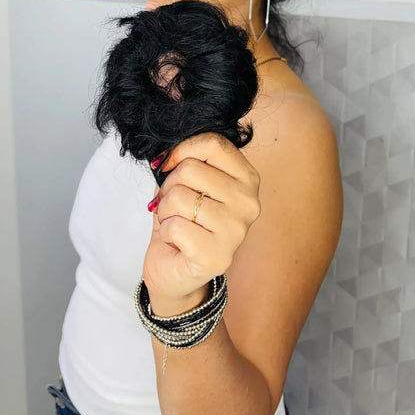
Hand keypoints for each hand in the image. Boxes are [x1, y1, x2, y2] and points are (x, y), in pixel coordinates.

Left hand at [143, 133, 260, 313]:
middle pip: (191, 169)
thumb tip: (165, 154)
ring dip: (165, 211)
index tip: (169, 164)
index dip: (183, 149)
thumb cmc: (182, 221)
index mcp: (247, 179)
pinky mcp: (217, 256)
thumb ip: (183, 162)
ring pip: (179, 197)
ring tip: (176, 223)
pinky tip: (177, 243)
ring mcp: (236, 231)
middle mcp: (249, 203)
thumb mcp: (185, 183)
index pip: (215, 143)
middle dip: (169, 186)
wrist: (175, 271)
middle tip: (173, 205)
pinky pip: (175, 226)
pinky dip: (166, 232)